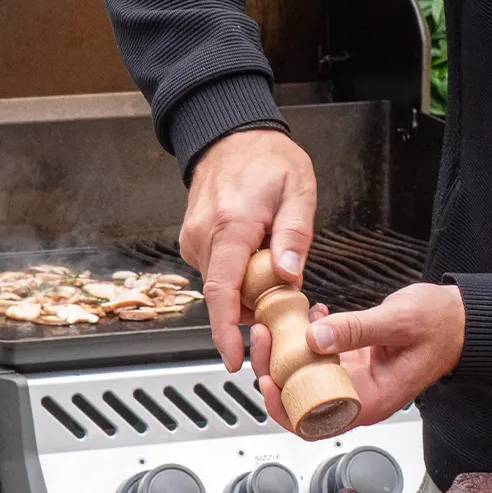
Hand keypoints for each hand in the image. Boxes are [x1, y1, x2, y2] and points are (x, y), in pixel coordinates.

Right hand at [180, 128, 315, 370]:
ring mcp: (194, 238)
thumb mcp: (298, 191)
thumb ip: (294, 236)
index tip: (234, 358)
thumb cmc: (267, 158)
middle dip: (251, 309)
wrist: (230, 134)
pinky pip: (216, 270)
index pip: (222, 292)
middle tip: (283, 301)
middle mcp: (204, 236)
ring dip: (247, 288)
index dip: (226, 331)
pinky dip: (237, 274)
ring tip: (273, 266)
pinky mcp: (193, 239)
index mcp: (230, 227)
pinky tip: (255, 256)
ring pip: (222, 284)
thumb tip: (289, 275)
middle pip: (225, 295)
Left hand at [248, 283, 464, 433]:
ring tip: (277, 323)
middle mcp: (358, 396)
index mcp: (371, 401)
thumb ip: (356, 330)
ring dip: (286, 353)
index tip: (267, 378)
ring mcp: (354, 380)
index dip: (284, 407)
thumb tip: (313, 338)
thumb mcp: (398, 321)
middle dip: (276, 370)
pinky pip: (319, 357)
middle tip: (265, 337)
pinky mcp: (352, 362)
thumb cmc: (441, 326)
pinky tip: (312, 314)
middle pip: (301, 399)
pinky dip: (308, 337)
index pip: (315, 422)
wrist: (459, 319)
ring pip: (306, 377)